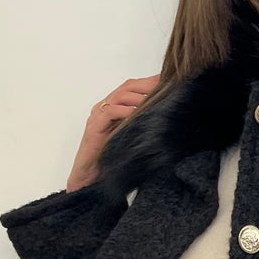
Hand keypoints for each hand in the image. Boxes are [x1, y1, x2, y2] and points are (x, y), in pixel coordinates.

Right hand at [65, 73, 160, 192]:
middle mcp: (105, 107)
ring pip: (119, 96)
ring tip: (155, 100)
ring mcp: (98, 116)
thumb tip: (165, 114)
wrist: (89, 177)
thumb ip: (141, 122)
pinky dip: (125, 111)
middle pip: (127, 87)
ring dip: (139, 97)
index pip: (132, 87)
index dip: (150, 82)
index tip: (169, 81)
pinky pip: (110, 112)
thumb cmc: (110, 158)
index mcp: (114, 107)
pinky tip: (137, 114)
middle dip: (148, 85)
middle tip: (166, 87)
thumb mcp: (131, 135)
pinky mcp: (94, 128)